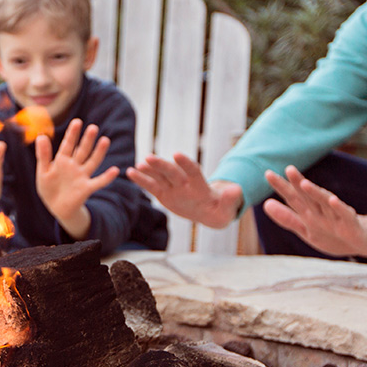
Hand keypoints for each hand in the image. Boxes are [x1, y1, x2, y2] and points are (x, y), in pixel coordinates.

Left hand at [35, 119, 120, 239]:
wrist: (56, 208)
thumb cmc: (49, 188)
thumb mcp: (43, 171)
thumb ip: (42, 155)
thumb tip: (41, 136)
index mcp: (62, 160)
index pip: (68, 144)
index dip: (72, 134)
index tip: (77, 122)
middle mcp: (74, 165)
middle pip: (82, 150)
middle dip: (87, 139)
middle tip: (93, 127)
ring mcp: (82, 176)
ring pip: (92, 161)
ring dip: (99, 152)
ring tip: (105, 140)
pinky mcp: (87, 188)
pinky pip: (99, 182)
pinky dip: (107, 177)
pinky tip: (115, 170)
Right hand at [127, 153, 241, 227]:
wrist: (209, 210)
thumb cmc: (219, 209)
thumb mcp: (227, 208)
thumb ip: (230, 199)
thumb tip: (236, 190)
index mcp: (200, 186)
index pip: (193, 172)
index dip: (186, 164)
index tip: (177, 155)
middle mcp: (185, 183)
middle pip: (173, 172)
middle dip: (162, 165)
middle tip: (149, 158)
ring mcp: (173, 187)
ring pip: (160, 176)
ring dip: (150, 170)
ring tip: (138, 165)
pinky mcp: (164, 193)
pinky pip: (152, 186)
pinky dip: (142, 180)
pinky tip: (130, 172)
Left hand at [261, 165, 366, 257]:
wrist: (365, 243)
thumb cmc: (333, 234)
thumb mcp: (306, 229)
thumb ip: (287, 218)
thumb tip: (265, 204)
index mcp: (310, 212)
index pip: (293, 198)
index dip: (282, 187)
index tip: (268, 174)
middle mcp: (322, 211)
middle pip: (308, 196)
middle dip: (298, 183)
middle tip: (289, 169)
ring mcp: (337, 217)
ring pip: (325, 203)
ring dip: (316, 193)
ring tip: (305, 184)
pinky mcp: (351, 225)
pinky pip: (344, 215)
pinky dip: (339, 208)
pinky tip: (332, 200)